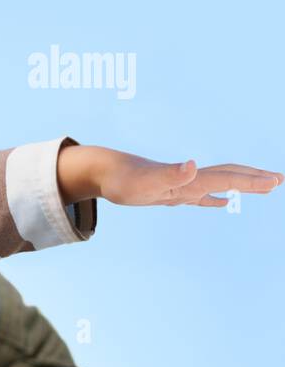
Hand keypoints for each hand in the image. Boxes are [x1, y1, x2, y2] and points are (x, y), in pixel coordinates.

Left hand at [59, 144, 283, 207]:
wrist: (100, 170)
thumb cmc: (121, 178)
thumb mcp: (144, 181)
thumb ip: (169, 173)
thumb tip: (193, 165)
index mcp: (188, 178)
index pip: (227, 178)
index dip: (252, 181)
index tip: (276, 182)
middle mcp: (188, 179)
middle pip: (229, 176)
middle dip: (255, 179)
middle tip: (280, 180)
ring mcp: (180, 185)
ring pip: (219, 184)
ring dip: (242, 185)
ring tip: (264, 186)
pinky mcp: (169, 192)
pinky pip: (199, 196)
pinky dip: (215, 198)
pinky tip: (223, 202)